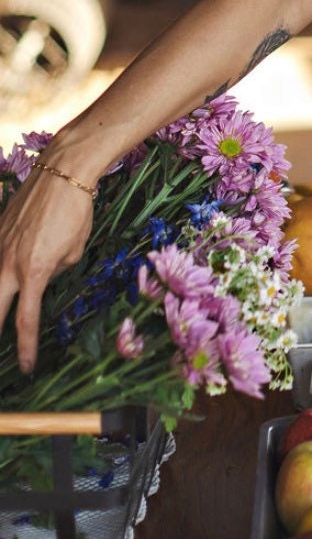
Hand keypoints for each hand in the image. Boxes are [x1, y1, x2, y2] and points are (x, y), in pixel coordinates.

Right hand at [0, 170, 94, 372]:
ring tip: (2, 312)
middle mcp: (9, 264)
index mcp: (33, 273)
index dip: (25, 348)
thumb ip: (55, 271)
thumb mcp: (74, 250)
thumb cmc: (76, 211)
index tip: (25, 367)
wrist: (62, 171)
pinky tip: (2, 282)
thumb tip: (42, 277)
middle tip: (1, 358)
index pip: (25, 321)